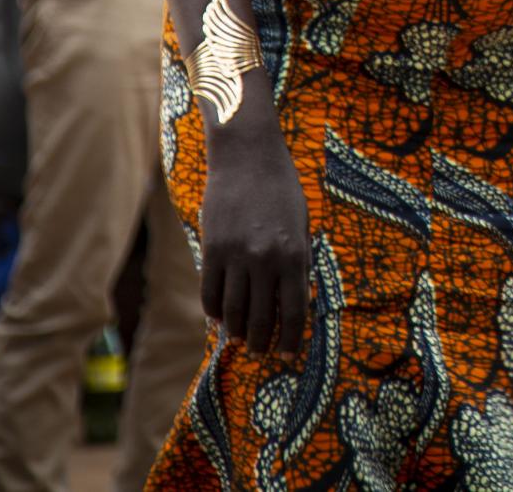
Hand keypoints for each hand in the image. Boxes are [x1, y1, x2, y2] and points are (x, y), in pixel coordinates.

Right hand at [198, 123, 311, 355]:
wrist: (248, 157)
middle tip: (262, 352)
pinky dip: (214, 313)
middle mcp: (266, 260)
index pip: (294, 311)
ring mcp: (236, 256)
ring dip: (238, 331)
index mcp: (294, 255)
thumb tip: (292, 300)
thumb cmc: (281, 189)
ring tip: (242, 339)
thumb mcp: (302, 225)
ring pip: (234, 311)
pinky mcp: (212, 250)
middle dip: (263, 341)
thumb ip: (298, 261)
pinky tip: (220, 319)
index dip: (291, 339)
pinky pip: (210, 293)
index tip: (287, 355)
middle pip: (262, 318)